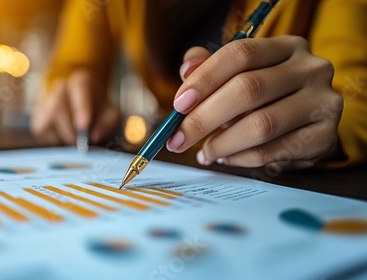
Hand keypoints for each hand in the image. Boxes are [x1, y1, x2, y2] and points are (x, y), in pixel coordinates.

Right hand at [31, 68, 119, 145]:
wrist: (82, 110)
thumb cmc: (97, 111)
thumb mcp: (110, 114)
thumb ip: (107, 123)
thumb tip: (95, 136)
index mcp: (81, 81)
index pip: (80, 87)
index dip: (81, 107)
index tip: (84, 125)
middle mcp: (60, 88)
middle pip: (58, 106)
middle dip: (69, 129)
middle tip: (79, 144)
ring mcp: (45, 102)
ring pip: (47, 121)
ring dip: (62, 137)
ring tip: (74, 144)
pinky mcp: (37, 120)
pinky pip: (42, 133)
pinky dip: (54, 142)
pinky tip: (64, 142)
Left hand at [166, 36, 342, 168]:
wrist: (310, 123)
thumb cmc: (267, 96)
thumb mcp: (241, 75)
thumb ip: (211, 68)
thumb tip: (186, 70)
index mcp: (287, 47)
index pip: (241, 53)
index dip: (204, 78)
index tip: (179, 104)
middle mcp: (310, 69)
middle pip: (248, 89)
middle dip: (204, 118)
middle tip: (178, 138)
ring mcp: (322, 103)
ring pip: (260, 125)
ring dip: (221, 143)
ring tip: (203, 152)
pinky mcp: (324, 137)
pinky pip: (271, 152)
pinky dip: (240, 158)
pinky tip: (226, 157)